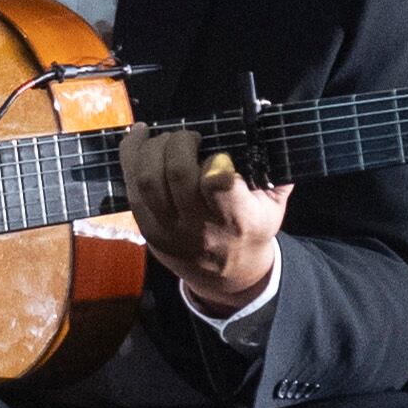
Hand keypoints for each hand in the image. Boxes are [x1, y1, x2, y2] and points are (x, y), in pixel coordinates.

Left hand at [118, 124, 288, 310]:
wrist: (226, 275)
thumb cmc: (251, 230)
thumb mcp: (274, 207)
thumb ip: (277, 173)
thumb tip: (273, 132)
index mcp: (237, 218)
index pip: (218, 185)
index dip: (215, 161)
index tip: (219, 153)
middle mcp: (199, 226)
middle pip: (177, 175)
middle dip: (179, 143)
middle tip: (190, 137)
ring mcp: (168, 229)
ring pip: (147, 180)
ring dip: (152, 148)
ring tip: (166, 138)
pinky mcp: (146, 228)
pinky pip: (130, 188)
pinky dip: (131, 156)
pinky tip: (139, 136)